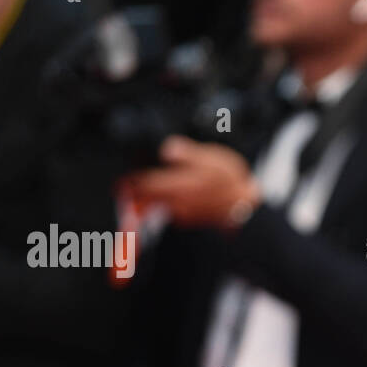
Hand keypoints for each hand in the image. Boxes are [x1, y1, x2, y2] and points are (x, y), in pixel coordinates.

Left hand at [121, 136, 261, 227]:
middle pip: (144, 199)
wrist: (246, 208)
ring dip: (146, 199)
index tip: (120, 180)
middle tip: (124, 185)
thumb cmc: (232, 182)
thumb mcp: (212, 158)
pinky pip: (167, 211)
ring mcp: (180, 213)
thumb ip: (187, 153)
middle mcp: (175, 202)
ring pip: (155, 206)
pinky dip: (161, 205)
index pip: (143, 185)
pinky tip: (166, 197)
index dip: (128, 181)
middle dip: (133, 192)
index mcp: (178, 186)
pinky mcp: (187, 218)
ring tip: (139, 191)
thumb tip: (168, 148)